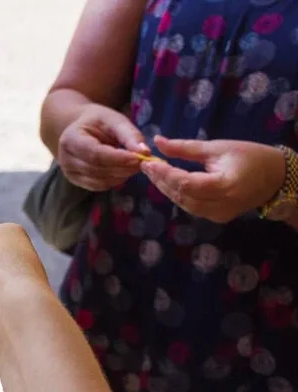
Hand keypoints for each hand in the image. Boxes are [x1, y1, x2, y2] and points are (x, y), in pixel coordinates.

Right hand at [58, 104, 148, 190]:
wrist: (82, 129)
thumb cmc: (99, 122)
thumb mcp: (114, 120)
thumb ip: (129, 135)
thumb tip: (145, 152)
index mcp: (70, 139)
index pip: (95, 154)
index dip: (117, 158)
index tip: (139, 157)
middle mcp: (66, 159)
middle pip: (97, 169)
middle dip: (122, 167)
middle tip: (143, 162)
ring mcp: (70, 173)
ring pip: (99, 181)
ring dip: (121, 175)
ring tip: (135, 165)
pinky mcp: (77, 181)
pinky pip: (99, 186)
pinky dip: (115, 180)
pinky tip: (123, 171)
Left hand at [141, 136, 285, 223]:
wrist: (275, 177)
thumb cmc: (248, 156)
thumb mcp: (216, 147)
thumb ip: (185, 148)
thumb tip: (157, 142)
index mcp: (225, 185)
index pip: (186, 183)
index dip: (164, 174)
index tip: (148, 162)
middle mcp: (221, 205)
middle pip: (182, 196)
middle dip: (161, 181)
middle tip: (146, 166)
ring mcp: (219, 214)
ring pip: (184, 204)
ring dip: (167, 188)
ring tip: (154, 173)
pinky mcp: (217, 218)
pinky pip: (191, 207)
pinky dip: (178, 195)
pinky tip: (168, 183)